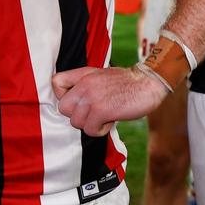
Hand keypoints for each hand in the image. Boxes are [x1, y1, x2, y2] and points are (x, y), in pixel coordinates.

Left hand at [52, 65, 167, 135]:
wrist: (148, 83)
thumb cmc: (127, 82)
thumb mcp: (101, 75)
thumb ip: (85, 84)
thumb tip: (75, 103)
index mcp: (84, 74)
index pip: (56, 82)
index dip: (62, 96)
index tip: (77, 101)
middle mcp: (85, 84)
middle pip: (63, 108)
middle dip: (77, 115)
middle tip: (92, 113)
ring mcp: (92, 97)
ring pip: (76, 122)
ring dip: (91, 124)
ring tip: (105, 116)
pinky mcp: (102, 110)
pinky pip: (90, 130)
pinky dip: (100, 130)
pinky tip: (111, 120)